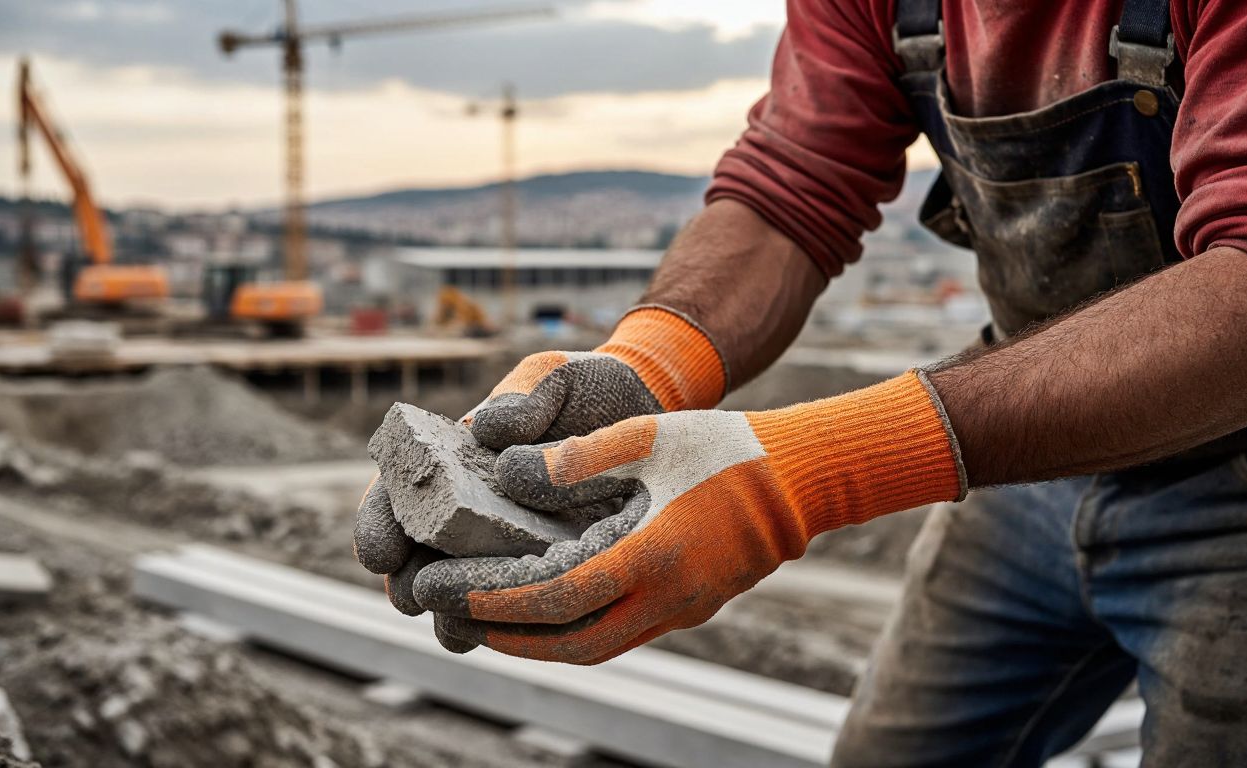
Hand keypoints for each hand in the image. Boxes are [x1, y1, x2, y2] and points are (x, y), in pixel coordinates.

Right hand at [355, 307, 727, 622]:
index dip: (381, 525)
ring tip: (455, 628)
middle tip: (410, 598)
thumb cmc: (585, 388)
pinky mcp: (552, 570)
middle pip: (418, 559)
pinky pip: (522, 608)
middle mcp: (471, 511)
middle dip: (407, 584)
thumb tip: (489, 431)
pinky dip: (511, 622)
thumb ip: (522, 397)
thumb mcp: (553, 377)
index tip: (381, 552)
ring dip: (452, 616)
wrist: (646, 408)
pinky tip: (515, 629)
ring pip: (464, 596)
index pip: (397, 496)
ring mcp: (510, 546)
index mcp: (452, 463)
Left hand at [409, 372, 963, 663]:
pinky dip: (570, 630)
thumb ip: (573, 459)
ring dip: (534, 640)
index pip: (554, 596)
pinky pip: (616, 634)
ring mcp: (679, 611)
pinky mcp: (688, 609)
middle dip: (502, 632)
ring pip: (592, 646)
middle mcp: (664, 599)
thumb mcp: (645, 435)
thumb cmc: (725, 447)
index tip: (443, 586)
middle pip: (568, 641)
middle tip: (450, 613)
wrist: (802, 477)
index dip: (492, 597)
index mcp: (650, 556)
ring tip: (485, 619)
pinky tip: (544, 608)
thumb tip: (507, 474)